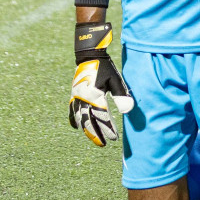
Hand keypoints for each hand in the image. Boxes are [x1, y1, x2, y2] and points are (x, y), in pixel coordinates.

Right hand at [70, 22, 133, 147]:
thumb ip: (121, 95)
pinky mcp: (74, 95)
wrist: (89, 56)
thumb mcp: (116, 80)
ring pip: (80, 119)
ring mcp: (77, 98)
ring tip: (94, 138)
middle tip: (104, 144)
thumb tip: (128, 111)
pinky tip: (77, 127)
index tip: (114, 138)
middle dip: (97, 134)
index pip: (102, 117)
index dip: (108, 128)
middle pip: (89, 121)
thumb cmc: (105, 68)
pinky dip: (74, 120)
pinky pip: (72, 111)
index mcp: (95, 95)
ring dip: (87, 130)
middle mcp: (84, 99)